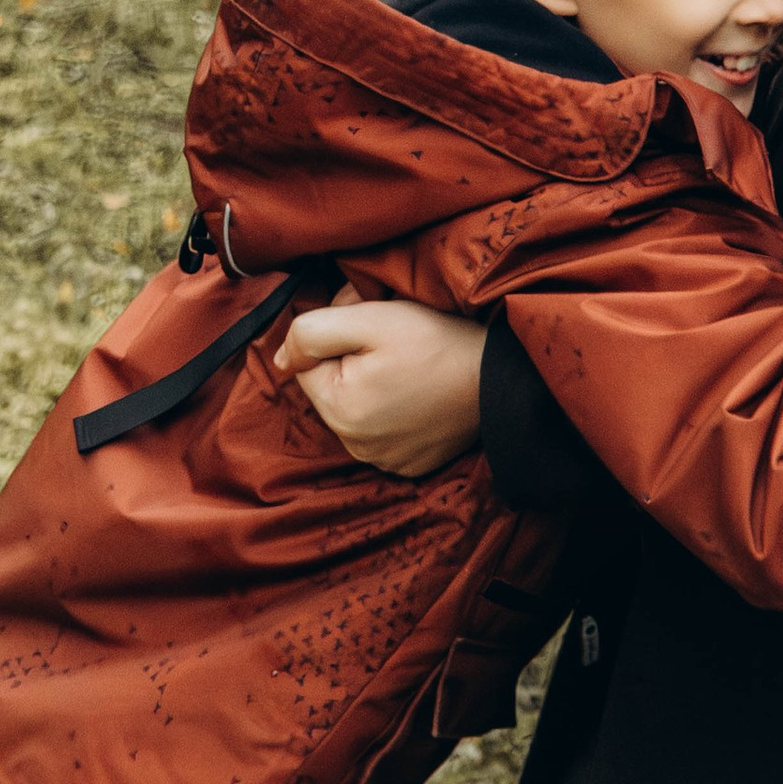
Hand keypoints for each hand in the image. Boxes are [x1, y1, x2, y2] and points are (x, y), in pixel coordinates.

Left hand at [270, 293, 490, 476]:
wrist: (502, 378)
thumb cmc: (437, 342)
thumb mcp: (369, 319)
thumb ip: (312, 333)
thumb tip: (281, 357)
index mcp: (339, 411)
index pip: (307, 363)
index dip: (334, 333)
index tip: (369, 322)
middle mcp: (356, 446)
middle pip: (332, 387)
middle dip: (350, 358)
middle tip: (391, 337)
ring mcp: (385, 460)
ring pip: (356, 408)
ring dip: (371, 384)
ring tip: (409, 365)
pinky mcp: (410, 464)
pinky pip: (383, 430)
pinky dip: (394, 409)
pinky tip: (420, 391)